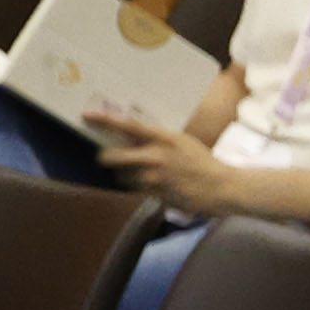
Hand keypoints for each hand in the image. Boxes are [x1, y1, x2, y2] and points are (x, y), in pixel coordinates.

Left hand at [84, 107, 241, 218]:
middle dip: (107, 158)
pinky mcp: (154, 193)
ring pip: (121, 175)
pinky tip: (155, 185)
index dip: (105, 121)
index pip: (129, 126)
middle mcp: (156, 155)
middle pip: (112, 156)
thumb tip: (132, 134)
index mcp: (165, 138)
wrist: (221, 187)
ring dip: (126, 175)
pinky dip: (139, 187)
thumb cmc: (203, 163)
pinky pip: (134, 189)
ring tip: (143, 174)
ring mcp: (154, 176)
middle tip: (110, 158)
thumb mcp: (183, 142)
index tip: (87, 116)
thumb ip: (159, 139)